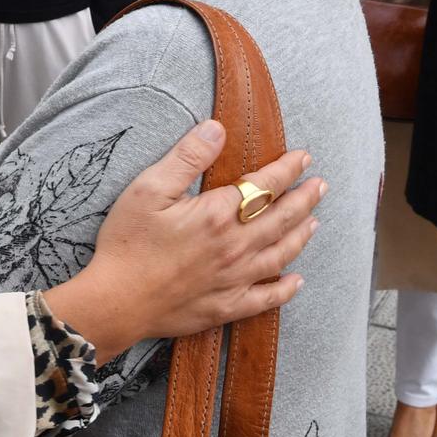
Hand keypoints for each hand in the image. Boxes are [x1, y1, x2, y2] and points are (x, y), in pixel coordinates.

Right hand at [43, 120, 323, 360]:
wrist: (115, 302)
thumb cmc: (127, 243)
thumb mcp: (149, 189)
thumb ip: (187, 157)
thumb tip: (217, 128)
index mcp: (218, 214)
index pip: (264, 186)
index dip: (287, 169)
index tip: (303, 157)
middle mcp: (235, 247)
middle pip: (281, 219)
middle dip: (304, 199)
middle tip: (320, 186)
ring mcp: (233, 280)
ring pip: (280, 255)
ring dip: (300, 237)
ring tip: (314, 223)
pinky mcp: (225, 307)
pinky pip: (266, 299)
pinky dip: (285, 290)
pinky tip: (296, 281)